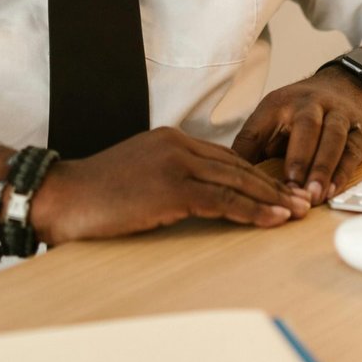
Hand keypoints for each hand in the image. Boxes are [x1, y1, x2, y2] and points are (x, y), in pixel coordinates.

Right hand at [30, 128, 310, 245]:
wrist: (60, 196)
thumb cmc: (93, 195)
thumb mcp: (137, 176)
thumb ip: (168, 179)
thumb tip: (196, 200)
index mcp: (170, 140)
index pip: (225, 158)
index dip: (256, 176)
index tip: (279, 191)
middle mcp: (177, 145)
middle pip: (238, 167)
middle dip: (273, 186)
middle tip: (301, 201)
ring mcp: (175, 164)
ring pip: (236, 182)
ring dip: (271, 200)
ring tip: (296, 213)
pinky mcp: (171, 188)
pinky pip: (222, 201)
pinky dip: (251, 211)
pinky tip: (271, 220)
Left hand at [231, 68, 361, 204]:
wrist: (348, 86)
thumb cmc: (300, 112)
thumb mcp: (271, 119)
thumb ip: (252, 146)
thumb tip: (227, 177)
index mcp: (279, 103)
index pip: (260, 127)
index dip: (252, 152)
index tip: (248, 179)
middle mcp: (311, 104)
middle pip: (306, 127)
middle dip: (299, 159)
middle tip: (291, 189)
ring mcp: (339, 115)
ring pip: (333, 138)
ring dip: (322, 168)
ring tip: (313, 196)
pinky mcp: (360, 130)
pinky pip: (352, 151)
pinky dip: (343, 172)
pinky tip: (333, 190)